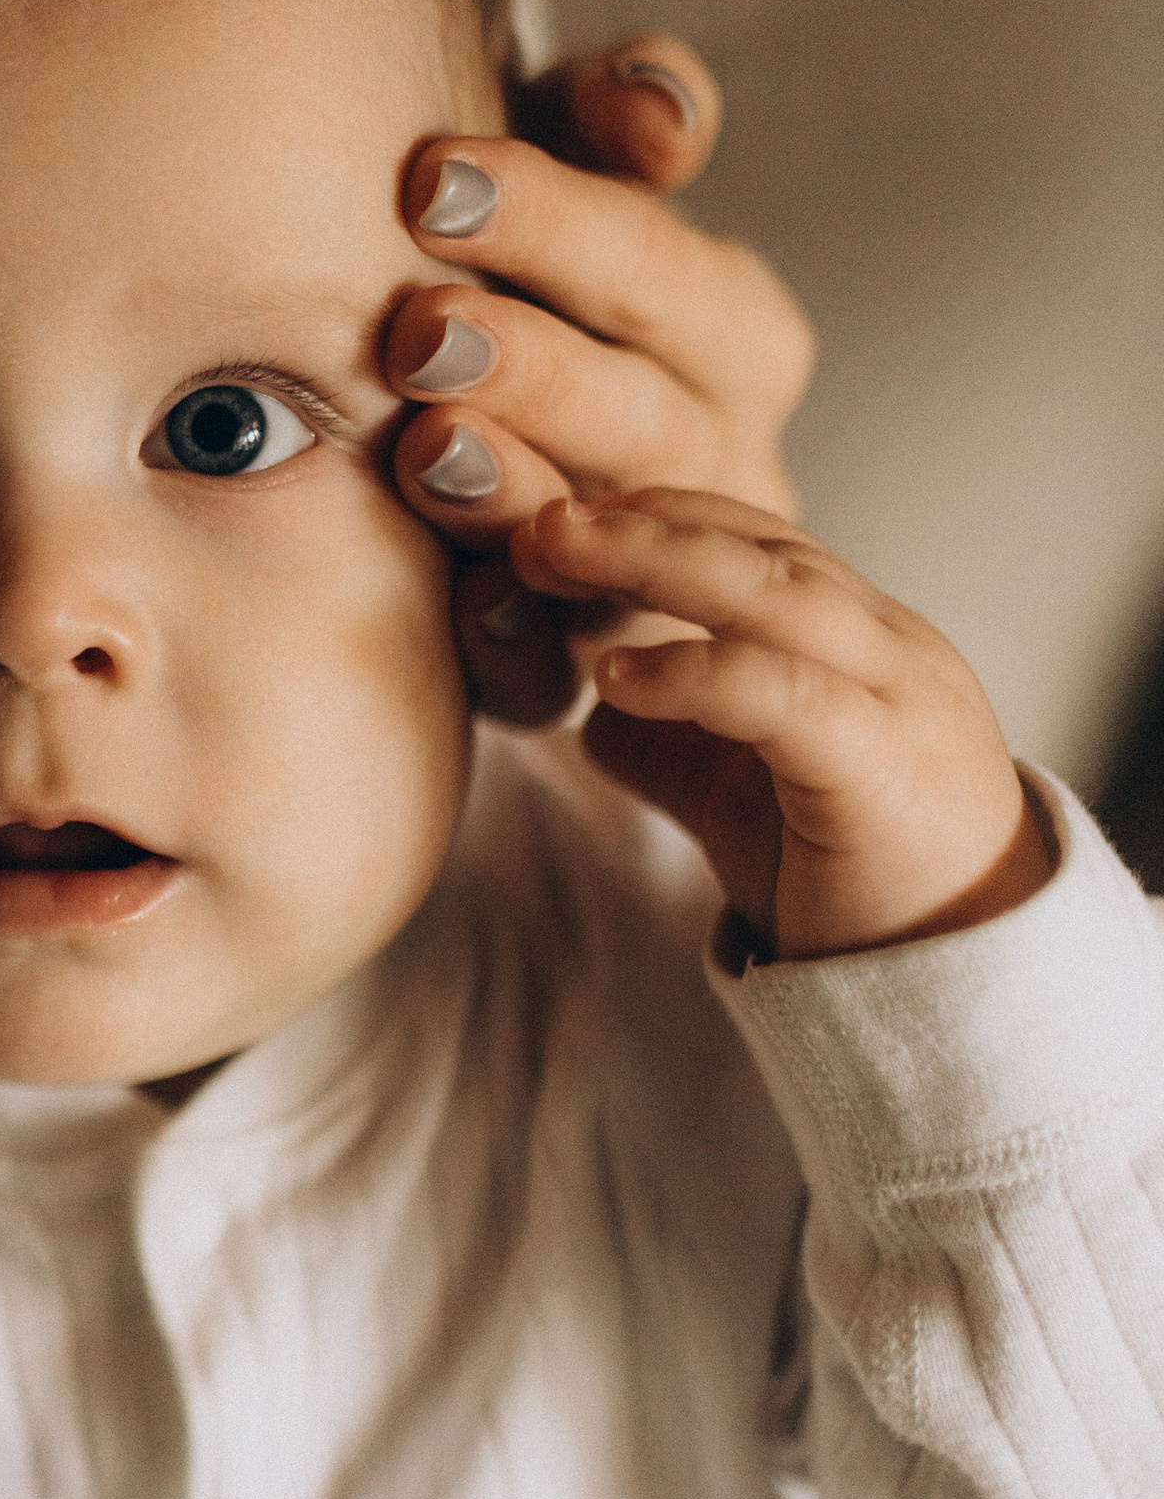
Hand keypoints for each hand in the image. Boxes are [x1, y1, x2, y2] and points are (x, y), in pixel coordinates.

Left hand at [383, 38, 816, 726]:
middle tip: (421, 330)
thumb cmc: (518, 268)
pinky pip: (558, 670)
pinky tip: (456, 595)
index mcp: (731, 331)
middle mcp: (719, 456)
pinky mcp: (582, 669)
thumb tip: (663, 110)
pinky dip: (512, 637)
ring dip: (520, 494)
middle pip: (647, 415)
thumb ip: (612, 116)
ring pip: (615, 545)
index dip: (554, 220)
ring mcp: (661, 576)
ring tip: (425, 445)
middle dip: (536, 368)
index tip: (431, 177)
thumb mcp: (564, 170)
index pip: (661, 270)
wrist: (467, 400)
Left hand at [513, 486, 1049, 959]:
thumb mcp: (749, 798)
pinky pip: (783, 695)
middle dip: (644, 519)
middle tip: (539, 514)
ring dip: (657, 561)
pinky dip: (692, 673)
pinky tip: (616, 677)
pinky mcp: (882, 769)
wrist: (960, 984)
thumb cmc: (862, 885)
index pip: (761, 542)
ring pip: (777, 597)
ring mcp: (898, 701)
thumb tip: (593, 713)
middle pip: (762, 549)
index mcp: (865, 641)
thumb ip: (681, 746)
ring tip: (555, 553)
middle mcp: (890, 649)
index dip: (660, 517)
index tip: (562, 514)